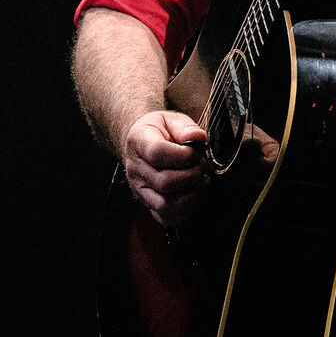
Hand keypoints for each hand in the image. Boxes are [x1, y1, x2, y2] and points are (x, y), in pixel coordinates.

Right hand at [123, 109, 207, 227]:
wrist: (142, 143)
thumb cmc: (160, 131)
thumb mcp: (170, 119)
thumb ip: (185, 127)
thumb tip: (199, 138)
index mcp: (138, 142)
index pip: (157, 153)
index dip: (182, 155)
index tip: (195, 151)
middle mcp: (135, 169)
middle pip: (164, 182)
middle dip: (192, 175)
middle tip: (200, 165)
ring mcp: (140, 190)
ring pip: (166, 205)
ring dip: (192, 194)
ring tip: (200, 179)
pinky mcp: (148, 204)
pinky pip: (167, 217)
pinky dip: (187, 209)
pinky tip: (195, 192)